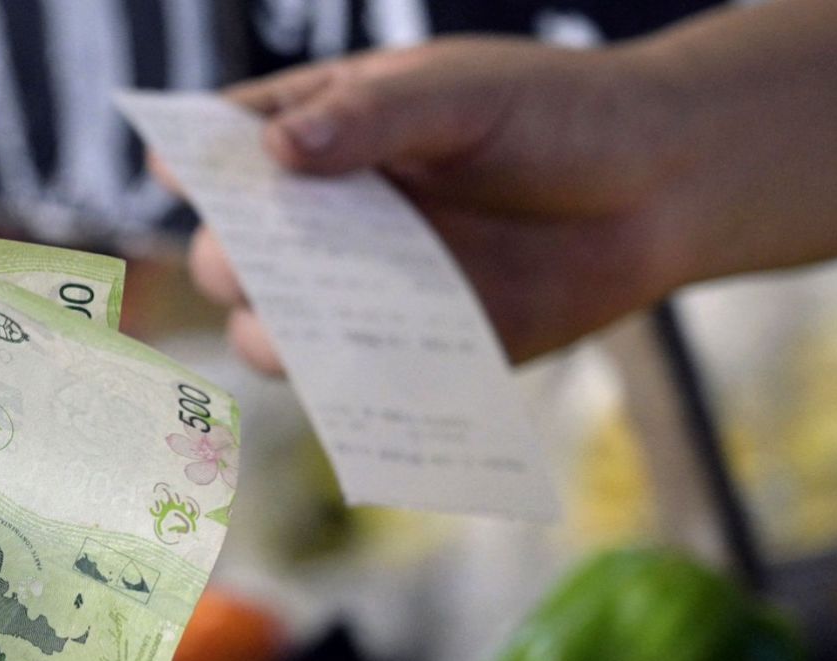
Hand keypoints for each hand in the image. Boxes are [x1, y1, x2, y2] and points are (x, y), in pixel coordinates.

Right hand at [178, 38, 696, 371]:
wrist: (661, 190)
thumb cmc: (556, 115)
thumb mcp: (462, 93)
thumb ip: (372, 117)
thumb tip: (276, 151)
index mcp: (321, 128)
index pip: (225, 141)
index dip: (191, 158)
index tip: (175, 169)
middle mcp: (322, 213)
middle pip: (231, 247)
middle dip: (231, 257)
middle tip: (256, 258)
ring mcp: (356, 286)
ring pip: (268, 327)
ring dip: (271, 332)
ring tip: (298, 329)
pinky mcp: (404, 350)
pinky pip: (346, 382)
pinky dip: (337, 390)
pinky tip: (350, 385)